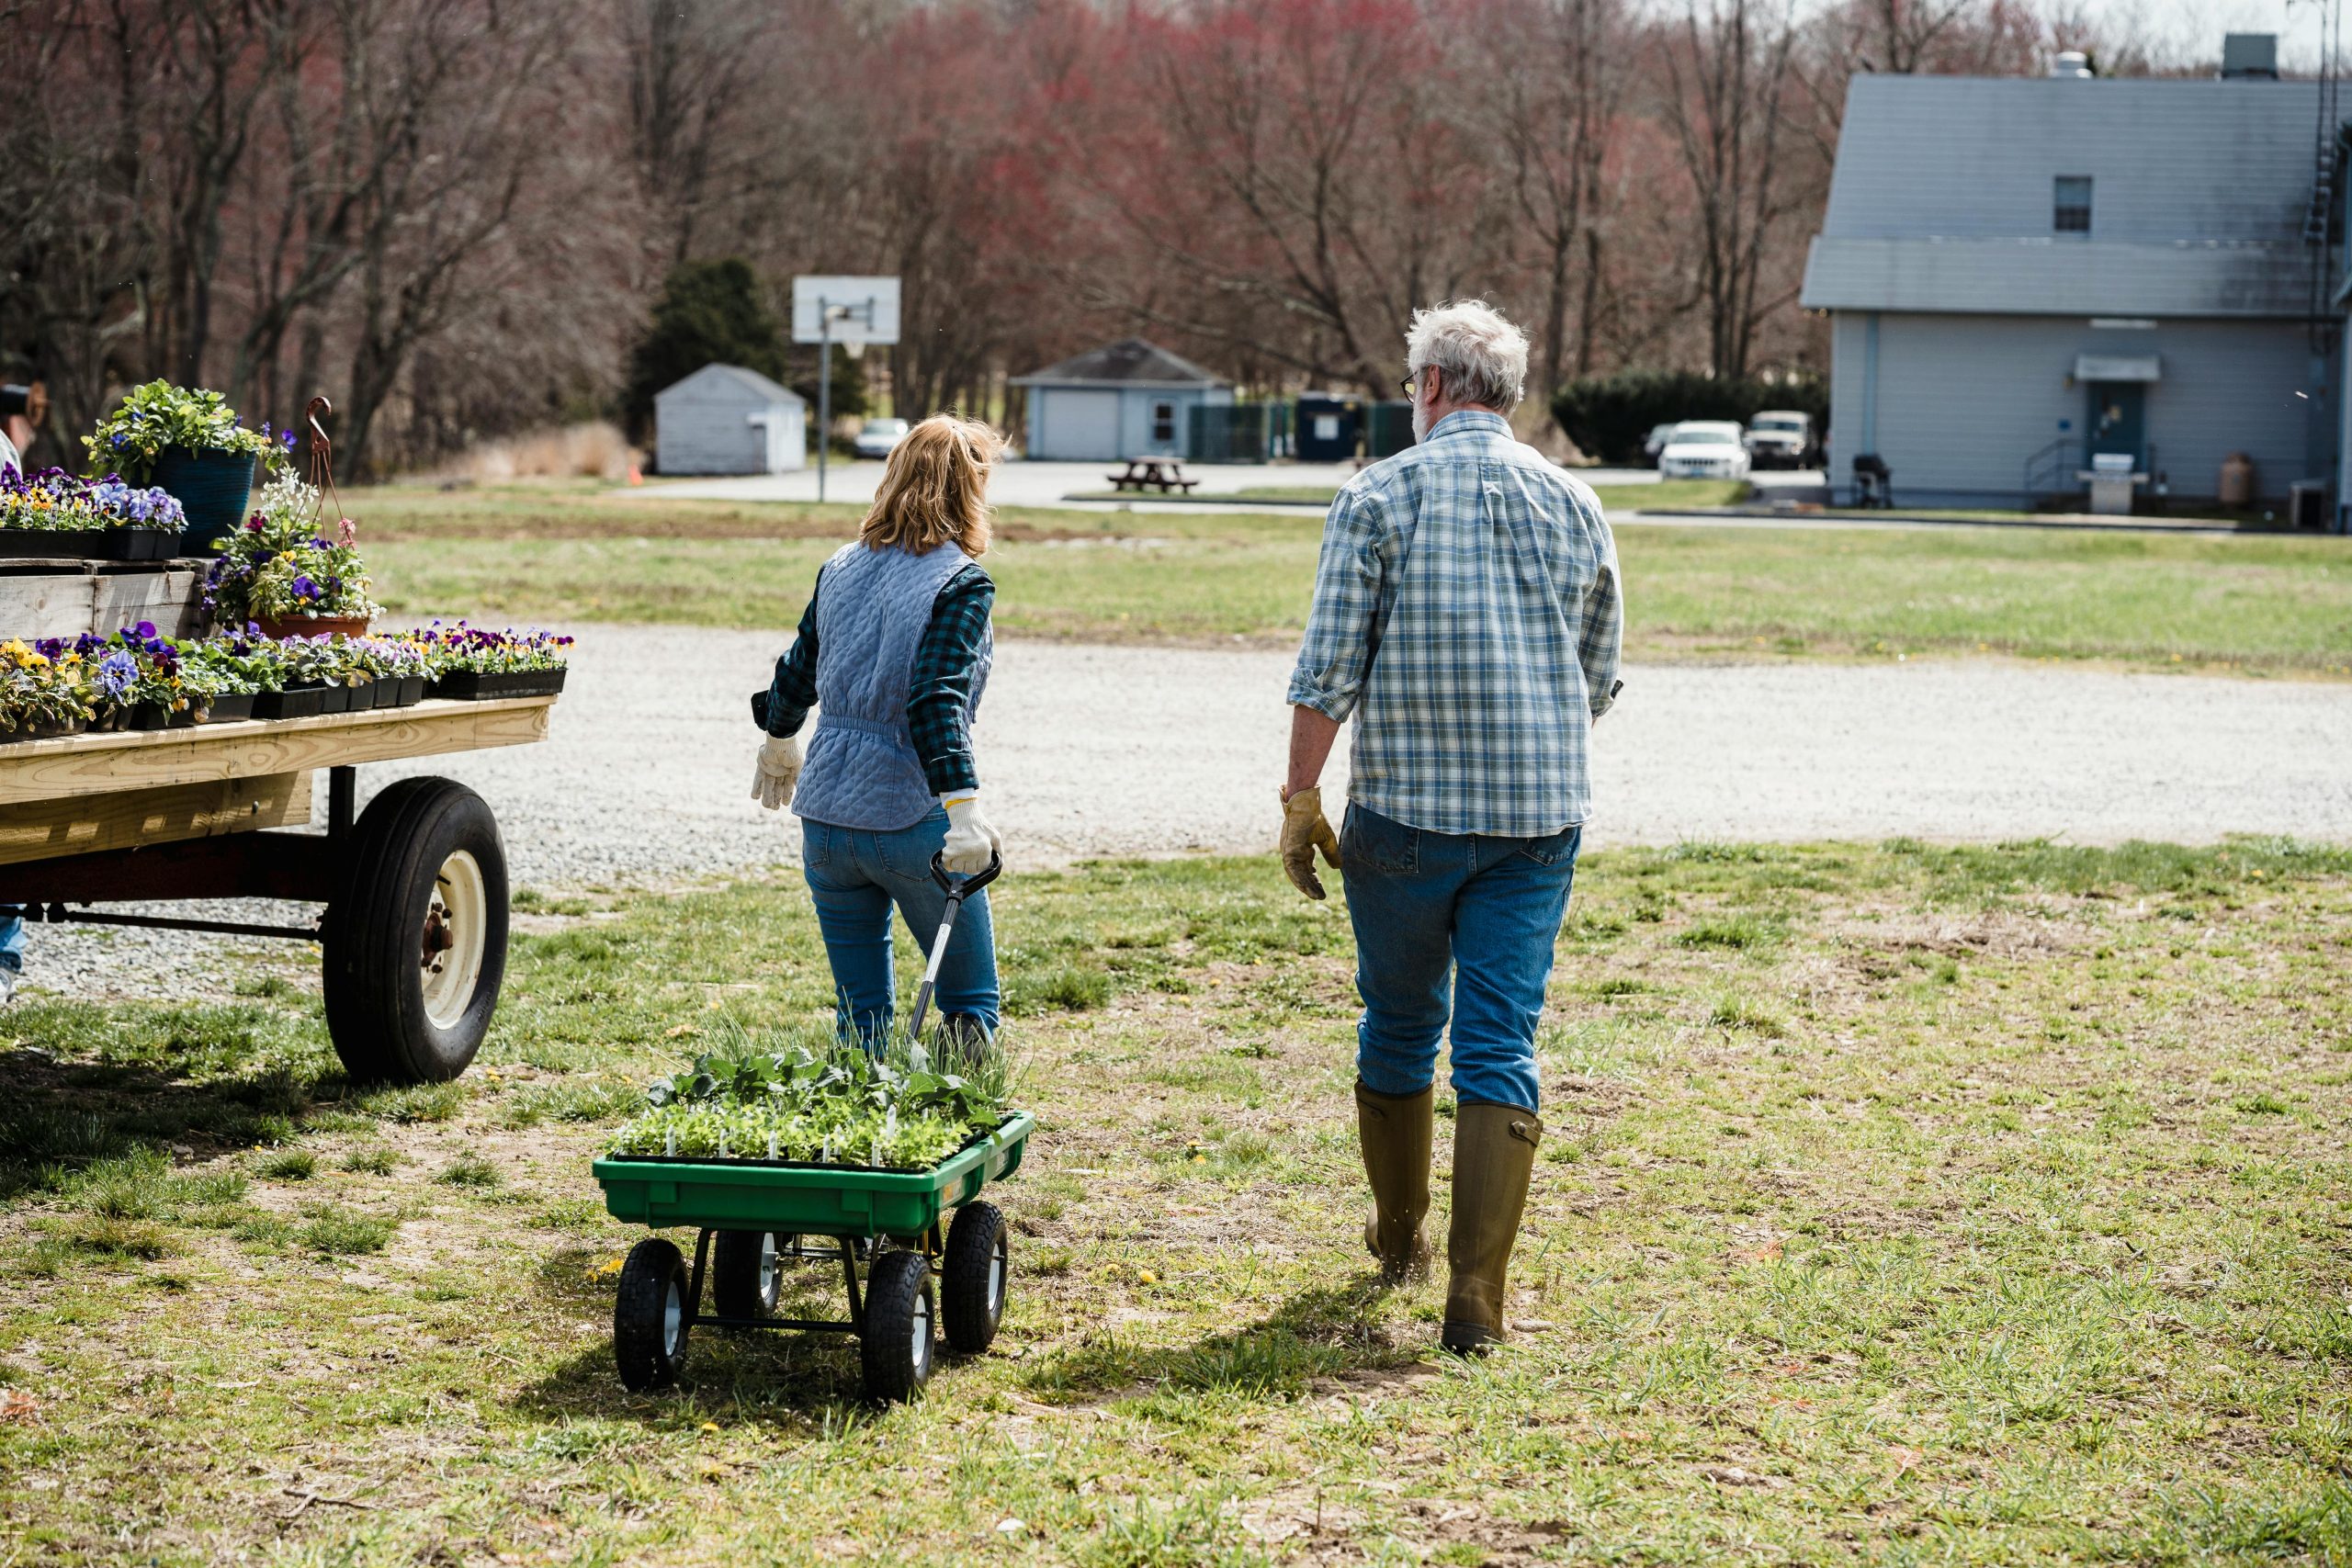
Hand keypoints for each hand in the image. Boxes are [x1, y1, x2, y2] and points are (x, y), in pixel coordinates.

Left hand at [751, 734, 799, 810]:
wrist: (782, 742)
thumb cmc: (792, 753)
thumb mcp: (798, 768)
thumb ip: (797, 779)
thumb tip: (800, 790)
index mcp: (790, 771)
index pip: (787, 786)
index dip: (786, 795)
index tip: (785, 804)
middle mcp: (780, 771)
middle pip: (777, 787)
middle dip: (776, 798)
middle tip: (775, 808)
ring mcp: (771, 769)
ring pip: (768, 785)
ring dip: (767, 795)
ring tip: (766, 806)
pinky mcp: (762, 767)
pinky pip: (758, 778)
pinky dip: (756, 787)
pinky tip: (754, 797)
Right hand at [942, 795, 1001, 874]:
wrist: (965, 814)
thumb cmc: (981, 825)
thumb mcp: (995, 836)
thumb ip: (999, 851)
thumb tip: (1000, 864)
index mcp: (984, 849)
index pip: (981, 868)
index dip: (979, 866)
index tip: (977, 861)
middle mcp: (972, 851)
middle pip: (969, 870)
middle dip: (969, 866)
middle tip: (968, 858)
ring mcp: (959, 850)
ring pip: (957, 868)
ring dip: (959, 864)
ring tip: (961, 856)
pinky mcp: (949, 848)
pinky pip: (946, 862)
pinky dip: (948, 862)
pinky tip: (952, 857)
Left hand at [1279, 785, 1340, 899]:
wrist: (1306, 803)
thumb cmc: (1314, 817)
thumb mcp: (1326, 838)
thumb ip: (1330, 853)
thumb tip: (1338, 868)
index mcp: (1300, 850)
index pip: (1306, 870)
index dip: (1314, 881)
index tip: (1322, 892)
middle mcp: (1292, 853)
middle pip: (1301, 874)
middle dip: (1310, 886)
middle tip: (1320, 897)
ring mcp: (1289, 851)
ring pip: (1296, 874)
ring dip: (1305, 886)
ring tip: (1316, 896)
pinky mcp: (1288, 849)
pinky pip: (1292, 868)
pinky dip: (1300, 878)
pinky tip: (1307, 886)